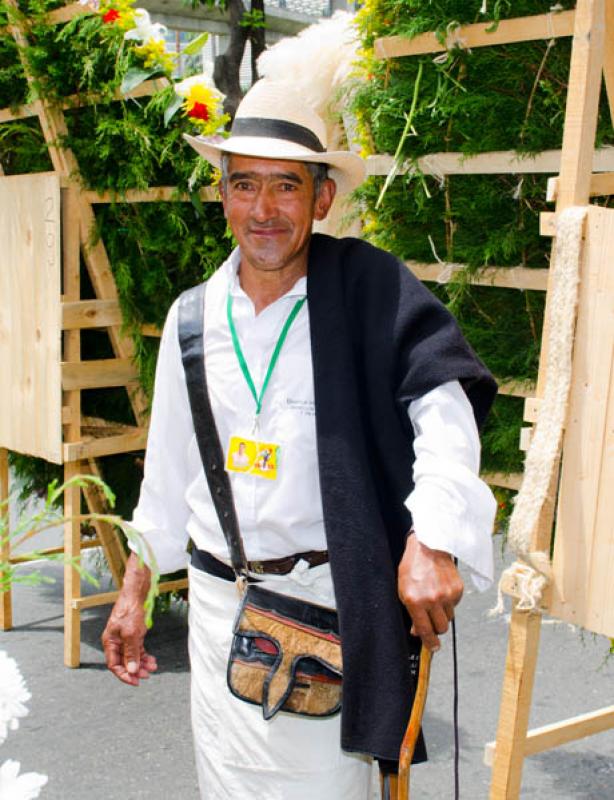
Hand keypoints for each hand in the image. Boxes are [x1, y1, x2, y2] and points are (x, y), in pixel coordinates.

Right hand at [102, 554, 156, 685]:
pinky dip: (145, 655)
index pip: (113, 665)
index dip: (124, 675)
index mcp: (109, 642)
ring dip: (142, 664)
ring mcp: (125, 638)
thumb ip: (131, 653)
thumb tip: (132, 670)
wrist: (136, 593)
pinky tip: (152, 660)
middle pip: (124, 662)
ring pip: (132, 657)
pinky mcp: (133, 634)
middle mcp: (116, 642)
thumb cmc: (130, 610)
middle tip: (146, 676)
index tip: (135, 681)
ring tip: (153, 668)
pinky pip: (138, 649)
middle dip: (135, 670)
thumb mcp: (131, 634)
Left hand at [397, 531, 462, 651]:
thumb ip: (411, 613)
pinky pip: (455, 606)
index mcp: (415, 601)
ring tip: (434, 598)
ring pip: (449, 618)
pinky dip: (449, 602)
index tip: (433, 647)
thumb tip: (418, 631)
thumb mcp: (403, 590)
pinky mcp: (457, 590)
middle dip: (436, 628)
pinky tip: (441, 589)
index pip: (425, 630)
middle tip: (431, 620)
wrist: (428, 547)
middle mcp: (432, 600)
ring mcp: (447, 595)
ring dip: (442, 614)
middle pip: (441, 628)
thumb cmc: (413, 566)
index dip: (430, 643)